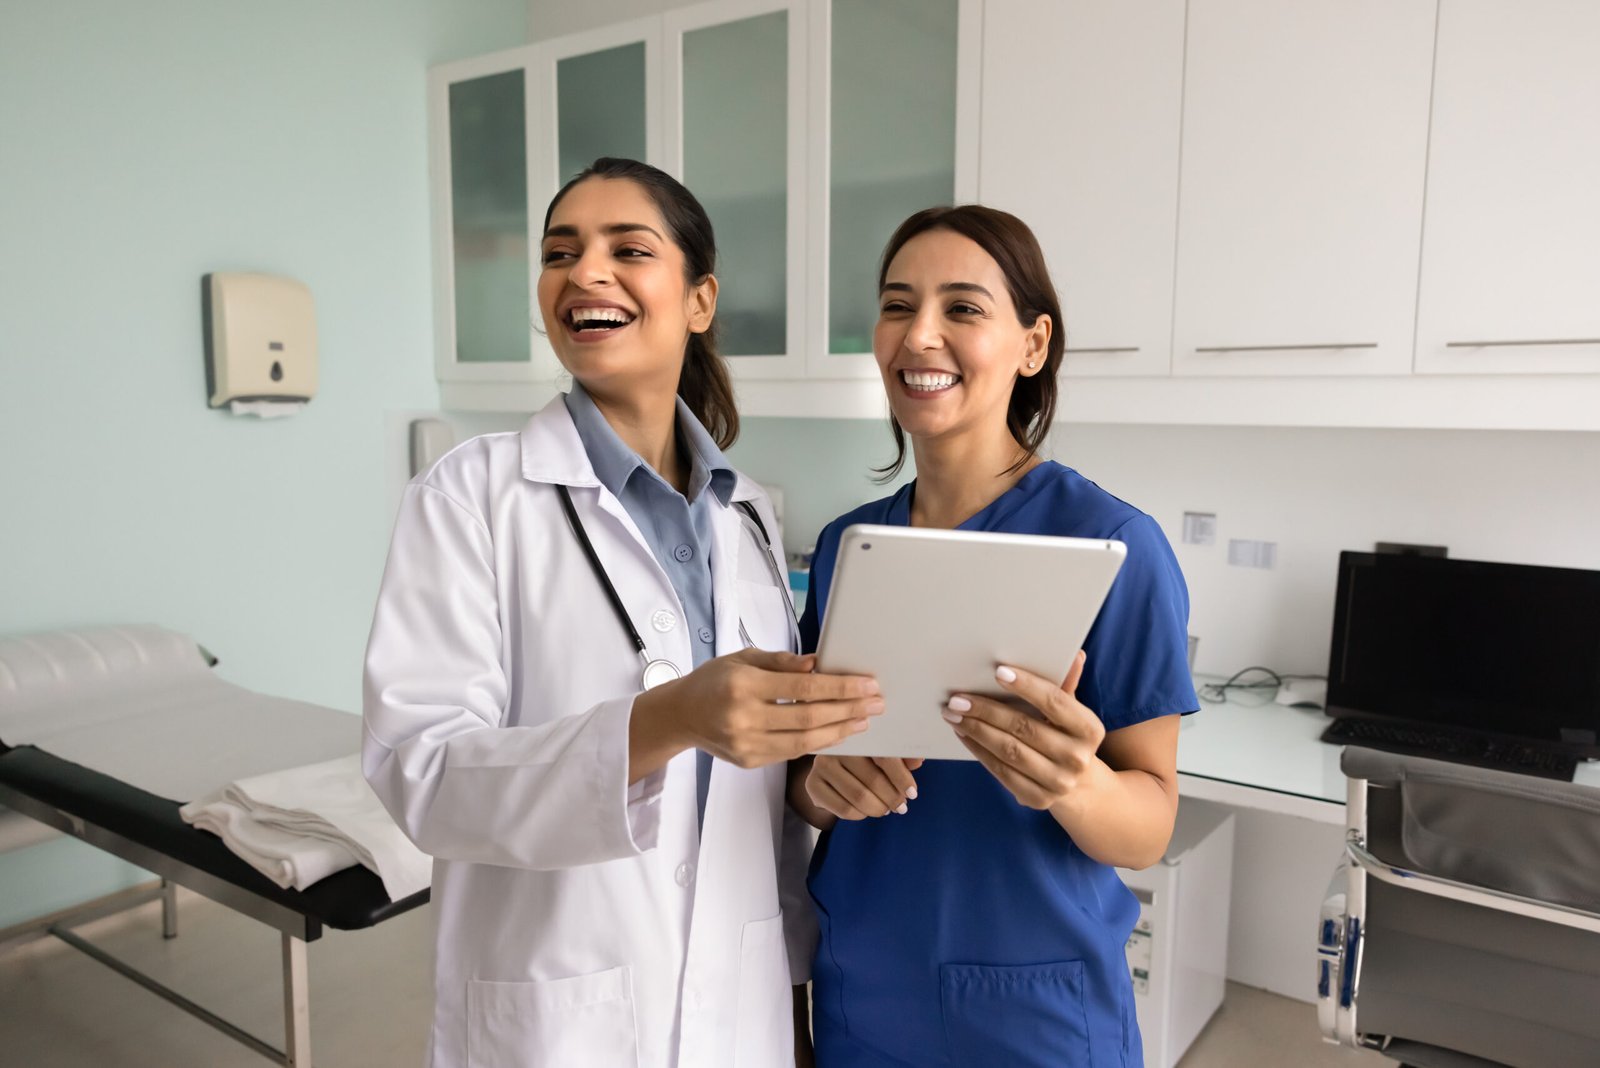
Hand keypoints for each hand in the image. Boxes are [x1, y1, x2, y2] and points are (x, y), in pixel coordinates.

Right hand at [636, 649, 881, 769]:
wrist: (681, 715)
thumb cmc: (715, 680)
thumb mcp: (744, 658)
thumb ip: (782, 663)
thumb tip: (818, 665)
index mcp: (744, 685)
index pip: (803, 688)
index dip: (840, 687)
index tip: (868, 685)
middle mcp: (745, 717)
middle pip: (809, 717)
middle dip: (849, 710)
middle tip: (877, 703)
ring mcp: (747, 744)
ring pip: (804, 742)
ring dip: (840, 731)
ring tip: (864, 720)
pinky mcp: (750, 761)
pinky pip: (792, 752)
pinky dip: (819, 743)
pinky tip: (838, 732)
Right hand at [806, 755, 924, 819]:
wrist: (831, 770)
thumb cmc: (864, 760)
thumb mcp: (885, 755)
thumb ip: (902, 757)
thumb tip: (917, 761)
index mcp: (858, 734)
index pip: (883, 757)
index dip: (901, 777)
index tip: (912, 793)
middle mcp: (836, 747)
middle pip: (872, 780)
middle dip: (892, 797)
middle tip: (901, 807)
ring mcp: (820, 766)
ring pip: (859, 797)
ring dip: (878, 808)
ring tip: (886, 809)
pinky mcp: (812, 786)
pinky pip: (844, 809)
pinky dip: (861, 815)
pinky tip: (866, 811)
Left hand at [944, 651, 1104, 809]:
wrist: (1078, 785)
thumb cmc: (1066, 736)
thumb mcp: (1072, 713)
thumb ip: (1066, 685)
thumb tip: (1075, 655)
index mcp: (1090, 729)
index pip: (1055, 702)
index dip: (1027, 686)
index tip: (998, 671)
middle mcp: (1077, 758)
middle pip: (1024, 727)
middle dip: (986, 710)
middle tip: (958, 698)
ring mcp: (1058, 782)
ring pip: (1008, 750)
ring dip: (976, 730)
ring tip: (953, 714)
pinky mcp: (1037, 799)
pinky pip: (1001, 771)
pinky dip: (978, 750)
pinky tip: (964, 734)